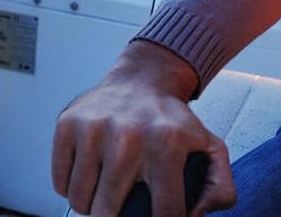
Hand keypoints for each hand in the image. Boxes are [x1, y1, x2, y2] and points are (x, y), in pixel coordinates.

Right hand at [51, 41, 236, 216]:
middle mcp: (127, 136)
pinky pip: (61, 183)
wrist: (143, 78)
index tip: (159, 214)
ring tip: (109, 188)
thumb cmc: (172, 120)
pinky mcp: (67, 125)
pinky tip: (92, 172)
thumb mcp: (210, 148)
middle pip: (108, 215)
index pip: (163, 214)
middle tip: (125, 205)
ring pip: (80, 203)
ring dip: (93, 205)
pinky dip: (73, 187)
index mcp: (166, 144)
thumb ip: (220, 189)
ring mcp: (93, 130)